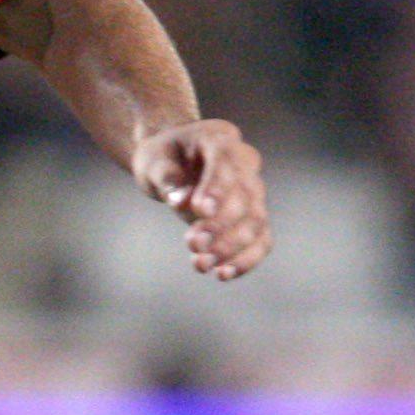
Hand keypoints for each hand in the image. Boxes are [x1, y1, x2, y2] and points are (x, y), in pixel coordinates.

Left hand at [131, 118, 268, 279]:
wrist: (174, 161)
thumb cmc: (163, 157)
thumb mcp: (152, 160)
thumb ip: (166, 176)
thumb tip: (180, 200)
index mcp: (220, 139)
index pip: (226, 163)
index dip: (216, 188)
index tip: (199, 210)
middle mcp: (245, 164)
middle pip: (245, 197)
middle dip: (220, 224)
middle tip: (192, 243)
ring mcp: (253, 190)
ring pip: (256, 221)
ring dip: (231, 246)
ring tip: (201, 264)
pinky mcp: (252, 215)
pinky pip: (261, 238)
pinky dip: (247, 259)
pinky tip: (223, 274)